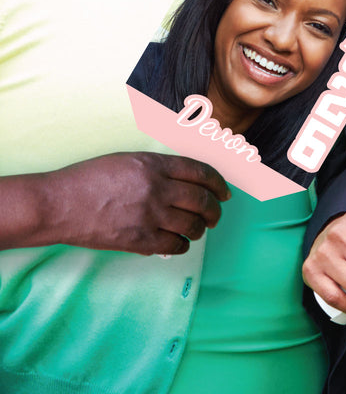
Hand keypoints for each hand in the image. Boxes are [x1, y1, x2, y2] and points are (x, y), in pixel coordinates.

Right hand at [40, 151, 228, 254]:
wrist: (59, 203)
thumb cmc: (90, 178)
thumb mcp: (130, 160)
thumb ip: (160, 168)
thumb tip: (186, 181)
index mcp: (156, 164)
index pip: (201, 172)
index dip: (219, 183)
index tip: (225, 192)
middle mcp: (157, 188)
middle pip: (202, 200)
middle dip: (215, 210)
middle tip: (216, 215)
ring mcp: (148, 215)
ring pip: (191, 225)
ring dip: (200, 229)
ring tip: (199, 229)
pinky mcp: (137, 240)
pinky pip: (173, 246)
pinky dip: (182, 246)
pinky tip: (181, 243)